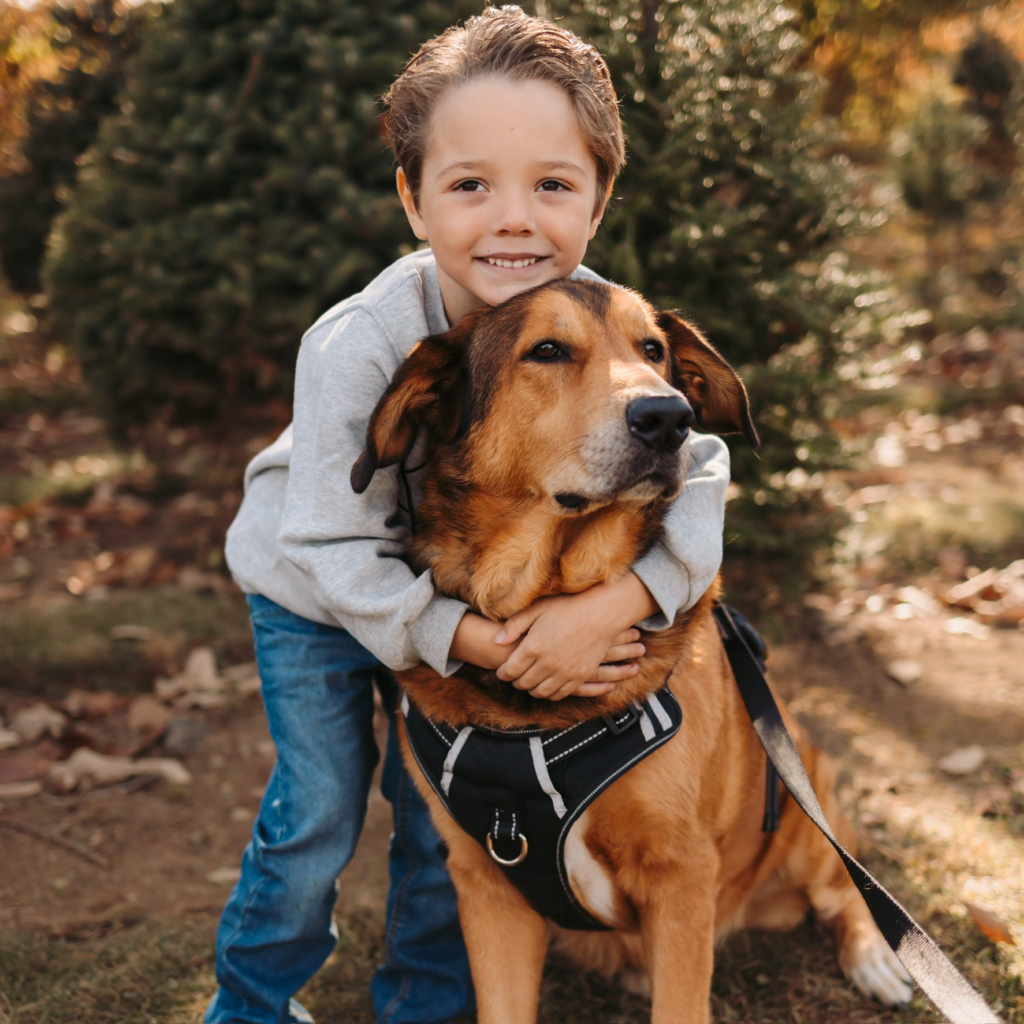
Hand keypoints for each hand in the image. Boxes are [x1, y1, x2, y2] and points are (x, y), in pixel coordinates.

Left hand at [493, 578, 654, 700]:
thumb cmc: (568, 607)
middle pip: (523, 684)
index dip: (502, 673)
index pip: (510, 671)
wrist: (601, 613)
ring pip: (540, 692)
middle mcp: (547, 664)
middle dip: (515, 682)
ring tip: (529, 682)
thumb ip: (514, 625)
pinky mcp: (579, 677)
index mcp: (534, 647)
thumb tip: (496, 640)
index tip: (501, 671)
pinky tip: (547, 685)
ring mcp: (564, 673)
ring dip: (531, 689)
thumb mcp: (537, 609)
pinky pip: (560, 694)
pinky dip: (549, 693)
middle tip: (514, 676)